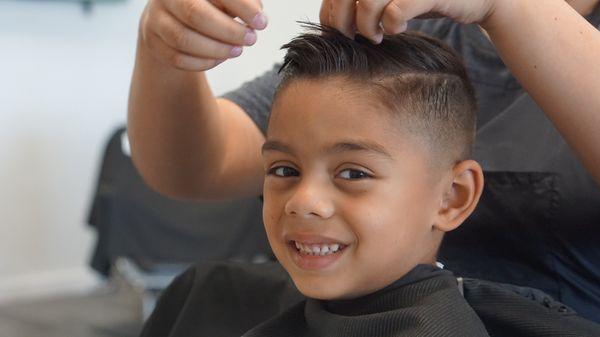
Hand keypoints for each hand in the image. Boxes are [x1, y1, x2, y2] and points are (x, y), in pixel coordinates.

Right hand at [140, 0, 267, 70]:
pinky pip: (177, 58)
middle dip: (228, 31)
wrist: (172, 18)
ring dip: (216, 49)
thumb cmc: (209, 6)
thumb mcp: (226, 0)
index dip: (242, 7)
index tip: (261, 22)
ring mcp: (155, 19)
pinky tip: (219, 58)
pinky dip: (202, 62)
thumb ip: (243, 3)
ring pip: (183, 39)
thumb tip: (257, 15)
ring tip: (237, 50)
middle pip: (195, 14)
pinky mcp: (153, 42)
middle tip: (251, 39)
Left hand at [320, 0, 495, 42]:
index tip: (338, 31)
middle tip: (352, 37)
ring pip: (367, 1)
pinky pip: (396, 10)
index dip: (330, 11)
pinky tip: (396, 30)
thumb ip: (362, 4)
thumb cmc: (425, 0)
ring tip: (376, 37)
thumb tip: (331, 20)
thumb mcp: (389, 0)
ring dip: (365, 25)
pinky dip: (391, 25)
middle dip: (341, 20)